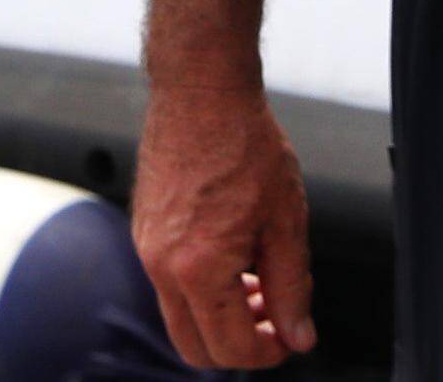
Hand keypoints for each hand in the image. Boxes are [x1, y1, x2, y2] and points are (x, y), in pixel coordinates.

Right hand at [134, 74, 317, 366]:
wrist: (201, 91)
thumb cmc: (244, 145)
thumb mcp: (286, 223)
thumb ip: (292, 289)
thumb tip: (298, 337)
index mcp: (198, 270)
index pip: (232, 349)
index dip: (270, 352)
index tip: (292, 334)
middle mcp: (162, 266)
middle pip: (194, 348)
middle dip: (239, 347)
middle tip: (275, 320)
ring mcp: (146, 248)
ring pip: (180, 317)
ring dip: (220, 317)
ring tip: (260, 282)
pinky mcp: (143, 230)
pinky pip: (169, 284)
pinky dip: (201, 289)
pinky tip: (235, 256)